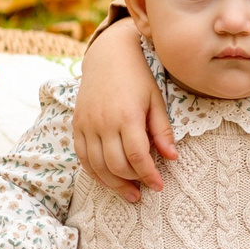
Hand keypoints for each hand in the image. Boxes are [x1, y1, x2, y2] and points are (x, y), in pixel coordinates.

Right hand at [71, 20, 176, 202]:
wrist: (108, 56)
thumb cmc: (138, 77)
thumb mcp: (156, 100)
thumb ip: (163, 130)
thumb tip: (173, 158)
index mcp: (127, 116)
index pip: (138, 156)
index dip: (149, 175)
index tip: (159, 186)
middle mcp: (103, 123)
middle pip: (116, 165)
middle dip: (132, 182)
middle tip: (145, 190)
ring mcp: (87, 124)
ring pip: (97, 166)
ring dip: (113, 183)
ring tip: (129, 192)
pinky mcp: (76, 125)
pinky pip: (82, 157)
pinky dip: (94, 173)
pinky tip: (108, 180)